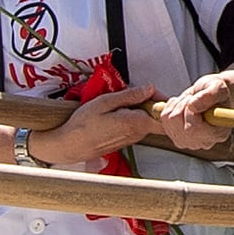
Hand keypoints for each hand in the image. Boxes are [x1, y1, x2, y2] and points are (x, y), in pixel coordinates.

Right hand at [33, 85, 158, 169]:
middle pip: (157, 117)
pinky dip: (133, 117)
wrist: (70, 145)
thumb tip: (148, 89)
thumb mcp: (105, 102)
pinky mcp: (126, 141)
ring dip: (141, 109)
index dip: (161, 100)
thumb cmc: (83, 125)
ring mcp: (132, 139)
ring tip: (123, 102)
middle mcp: (137, 134)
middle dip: (151, 103)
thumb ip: (130, 95)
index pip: (163, 114)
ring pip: (147, 121)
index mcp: (136, 123)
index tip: (151, 91)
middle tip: (137, 93)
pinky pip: (137, 126)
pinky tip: (118, 112)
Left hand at [148, 71, 233, 153]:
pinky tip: (182, 106)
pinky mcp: (177, 137)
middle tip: (192, 98)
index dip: (189, 111)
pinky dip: (170, 108)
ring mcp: (189, 142)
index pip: (193, 129)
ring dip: (176, 105)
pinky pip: (164, 120)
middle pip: (179, 127)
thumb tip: (192, 106)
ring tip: (188, 101)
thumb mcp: (218, 87)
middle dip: (182, 106)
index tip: (194, 100)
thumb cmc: (217, 92)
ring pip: (170, 122)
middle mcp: (203, 142)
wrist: (210, 95)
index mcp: (217, 134)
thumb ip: (209, 95)